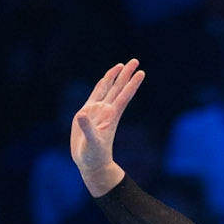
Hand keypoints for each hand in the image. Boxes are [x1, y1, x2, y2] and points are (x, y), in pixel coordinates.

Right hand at [71, 59, 144, 195]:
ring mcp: (98, 111)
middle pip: (118, 88)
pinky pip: (96, 95)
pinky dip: (101, 85)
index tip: (141, 73)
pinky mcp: (88, 114)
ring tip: (122, 65)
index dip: (132, 84)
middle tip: (135, 60)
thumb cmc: (93, 156)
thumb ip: (88, 128)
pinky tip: (104, 79)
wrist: (90, 164)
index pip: (124, 96)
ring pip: (107, 89)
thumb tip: (82, 114)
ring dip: (114, 77)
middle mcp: (106, 111)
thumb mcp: (91, 143)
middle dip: (126, 74)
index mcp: (110, 116)